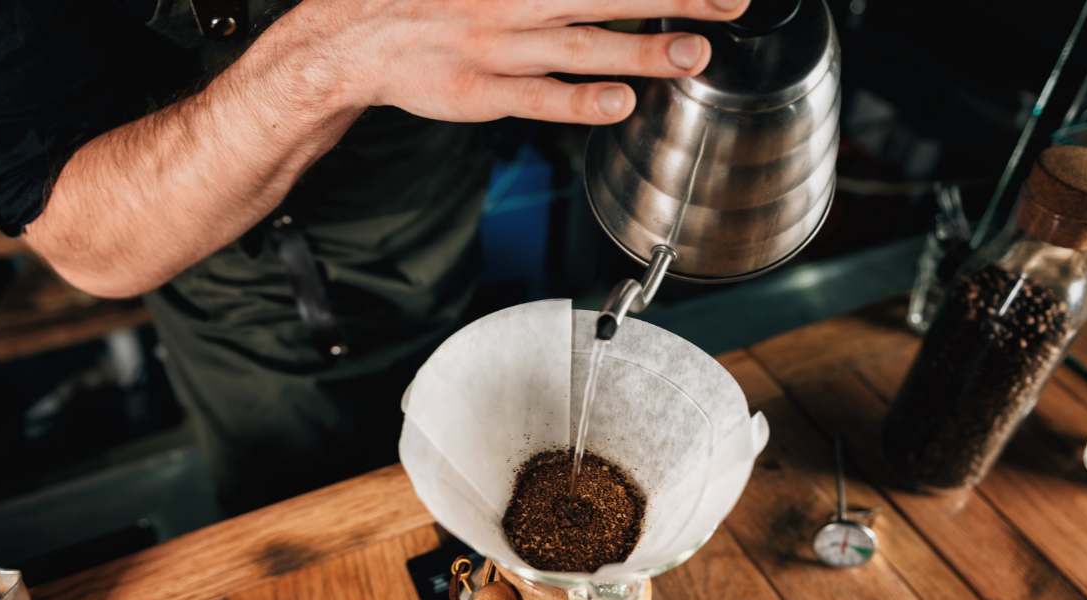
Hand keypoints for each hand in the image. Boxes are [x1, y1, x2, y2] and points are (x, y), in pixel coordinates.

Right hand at [294, 0, 749, 123]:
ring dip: (639, 50)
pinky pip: (537, 99)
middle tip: (731, 2)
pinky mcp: (482, 93)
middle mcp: (515, 1)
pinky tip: (620, 103)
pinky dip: (578, 101)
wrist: (356, 38)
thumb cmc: (435, 2)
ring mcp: (499, 49)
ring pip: (580, 47)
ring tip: (694, 56)